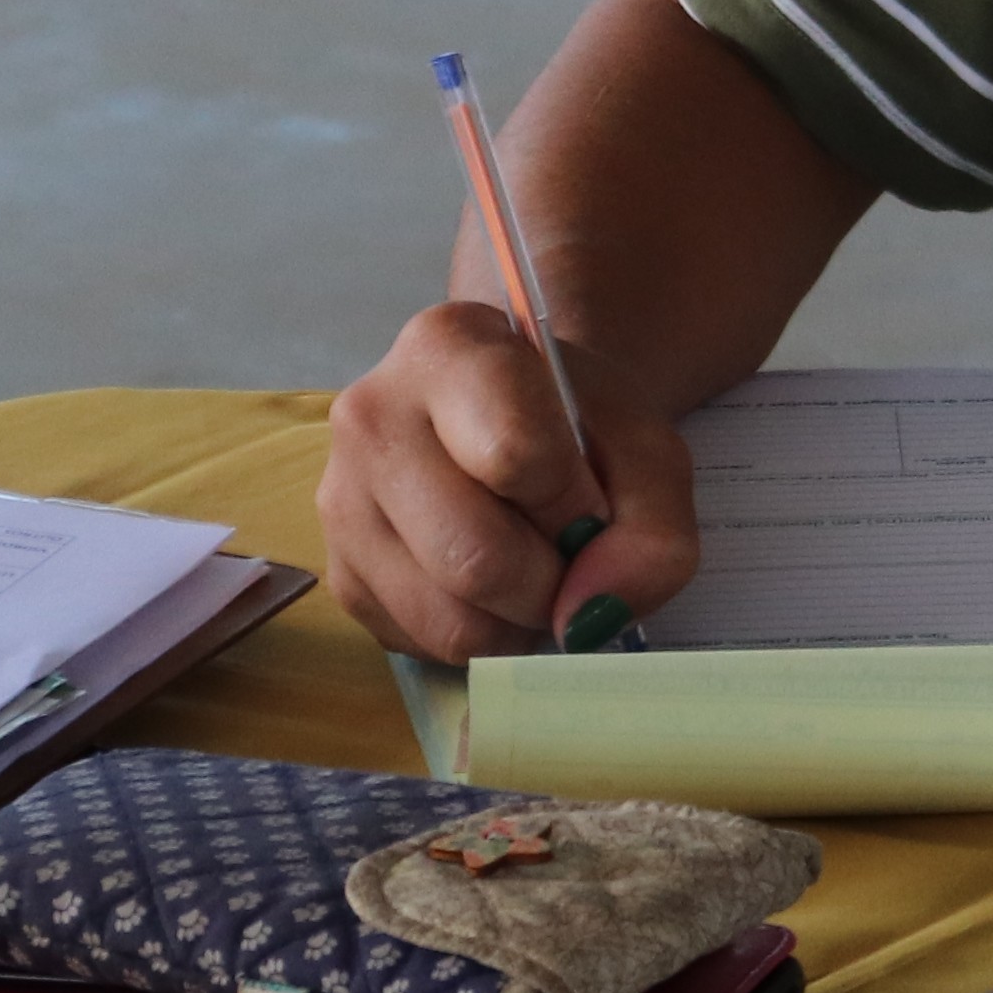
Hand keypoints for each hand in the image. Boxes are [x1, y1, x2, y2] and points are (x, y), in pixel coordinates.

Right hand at [315, 302, 705, 662]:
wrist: (519, 420)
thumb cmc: (577, 427)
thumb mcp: (646, 451)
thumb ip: (652, 533)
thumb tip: (589, 620)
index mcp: (447, 348)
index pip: (516, 456)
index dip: (575, 504)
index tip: (591, 500)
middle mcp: (371, 417)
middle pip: (476, 557)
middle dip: (551, 584)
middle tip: (570, 556)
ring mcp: (341, 499)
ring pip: (449, 620)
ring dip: (518, 622)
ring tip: (534, 568)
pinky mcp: (340, 572)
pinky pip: (424, 645)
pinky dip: (482, 636)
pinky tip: (492, 586)